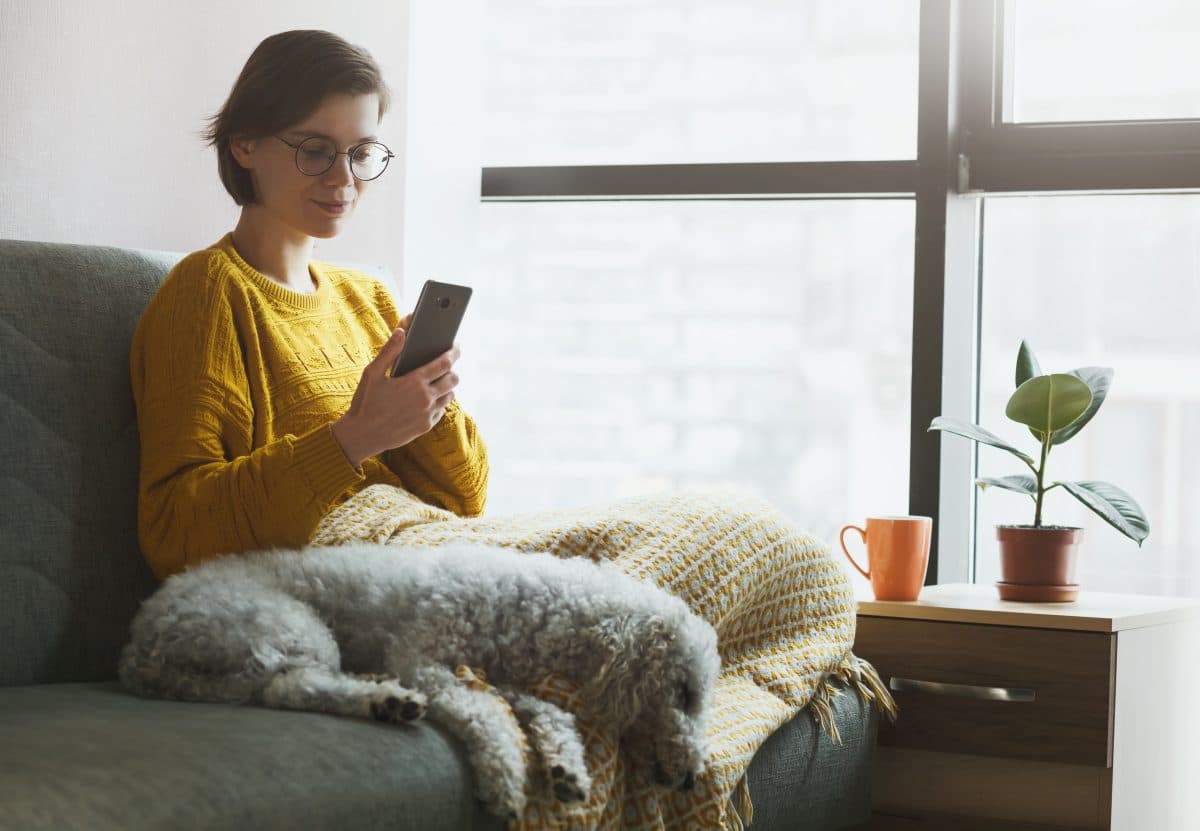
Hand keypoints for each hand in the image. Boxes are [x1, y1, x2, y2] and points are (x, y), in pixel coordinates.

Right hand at [332, 326, 459, 467]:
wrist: (362, 435)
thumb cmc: (365, 402)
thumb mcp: (372, 373)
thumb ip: (389, 351)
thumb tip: (401, 332)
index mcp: (414, 382)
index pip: (444, 363)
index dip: (454, 352)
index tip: (457, 347)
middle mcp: (425, 398)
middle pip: (453, 380)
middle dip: (453, 370)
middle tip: (448, 366)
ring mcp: (427, 414)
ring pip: (449, 396)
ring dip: (447, 387)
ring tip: (438, 382)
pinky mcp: (426, 426)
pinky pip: (441, 411)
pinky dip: (439, 403)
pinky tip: (429, 399)